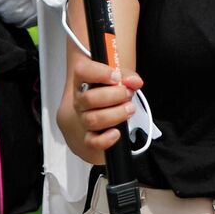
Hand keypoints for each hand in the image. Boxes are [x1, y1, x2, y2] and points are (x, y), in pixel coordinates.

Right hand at [62, 48, 142, 162]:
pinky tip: (116, 132)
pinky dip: (105, 139)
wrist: (104, 110)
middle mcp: (80, 100)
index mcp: (84, 81)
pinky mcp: (89, 137)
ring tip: (129, 109)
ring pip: (92, 119)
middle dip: (114, 95)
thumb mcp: (121, 78)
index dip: (99, 73)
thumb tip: (134, 82)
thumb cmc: (112, 91)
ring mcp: (83, 119)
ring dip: (116, 114)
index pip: (82, 71)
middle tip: (127, 94)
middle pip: (88, 99)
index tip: (116, 76)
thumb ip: (128, 76)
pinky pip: (92, 142)